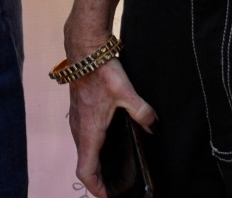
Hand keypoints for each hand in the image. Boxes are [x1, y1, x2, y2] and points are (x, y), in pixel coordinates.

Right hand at [67, 57, 157, 197]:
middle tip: (120, 187)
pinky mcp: (79, 112)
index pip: (86, 170)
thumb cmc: (101, 72)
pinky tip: (112, 145)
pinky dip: (95, 150)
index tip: (109, 197)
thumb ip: (143, 113)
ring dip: (98, 165)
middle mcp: (79, 130)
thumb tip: (154, 128)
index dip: (97, 188)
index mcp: (89, 131)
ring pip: (84, 151)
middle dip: (101, 180)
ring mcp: (77, 121)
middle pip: (85, 165)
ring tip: (118, 170)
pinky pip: (84, 140)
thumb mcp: (126, 92)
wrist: (84, 49)